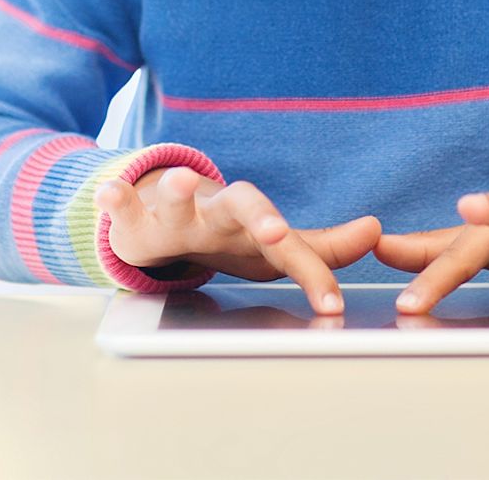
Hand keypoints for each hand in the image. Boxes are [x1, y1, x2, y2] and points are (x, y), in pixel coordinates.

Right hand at [97, 167, 379, 314]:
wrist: (165, 219)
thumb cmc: (229, 238)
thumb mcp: (276, 248)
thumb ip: (325, 247)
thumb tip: (378, 231)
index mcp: (257, 223)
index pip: (292, 244)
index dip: (312, 273)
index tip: (330, 306)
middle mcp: (219, 213)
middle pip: (244, 204)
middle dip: (260, 217)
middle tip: (275, 233)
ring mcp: (176, 214)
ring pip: (178, 198)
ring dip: (178, 190)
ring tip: (180, 181)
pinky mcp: (134, 221)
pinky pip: (123, 207)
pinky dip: (116, 199)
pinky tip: (109, 193)